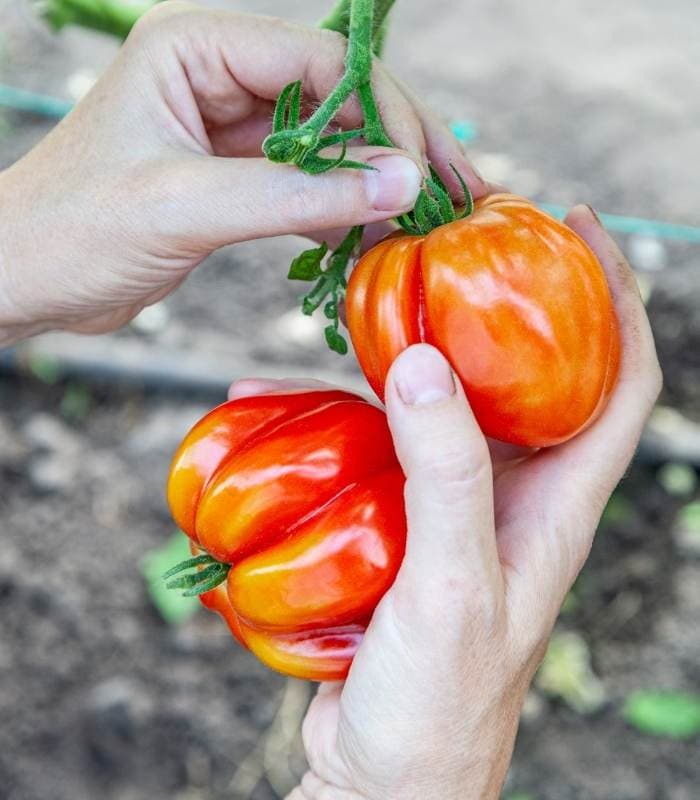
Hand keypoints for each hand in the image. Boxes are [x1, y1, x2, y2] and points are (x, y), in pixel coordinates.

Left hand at [0, 1, 484, 345]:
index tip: (427, 170)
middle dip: (397, 147)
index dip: (385, 112)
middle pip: (337, 100)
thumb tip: (402, 182)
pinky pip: (307, 188)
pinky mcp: (234, 180)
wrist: (25, 280)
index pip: (321, 62)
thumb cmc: (77, 230)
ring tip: (428, 224)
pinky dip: (342, 214)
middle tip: (456, 193)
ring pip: (329, 147)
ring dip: (376, 185)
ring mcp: (231, 131)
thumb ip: (298, 194)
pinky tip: (377, 241)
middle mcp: (220, 78)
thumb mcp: (189, 207)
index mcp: (197, 49)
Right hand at [228, 207, 660, 799]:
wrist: (387, 775)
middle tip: (452, 240)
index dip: (615, 296)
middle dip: (502, 298)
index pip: (619, 379)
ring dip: (408, 349)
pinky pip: (369, 446)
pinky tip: (269, 393)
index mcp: (559, 502)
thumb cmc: (441, 700)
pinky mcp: (397, 520)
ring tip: (362, 300)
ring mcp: (454, 503)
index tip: (574, 224)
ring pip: (441, 403)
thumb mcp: (451, 583)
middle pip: (528, 373)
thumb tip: (424, 360)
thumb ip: (445, 475)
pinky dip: (328, 415)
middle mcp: (515, 492)